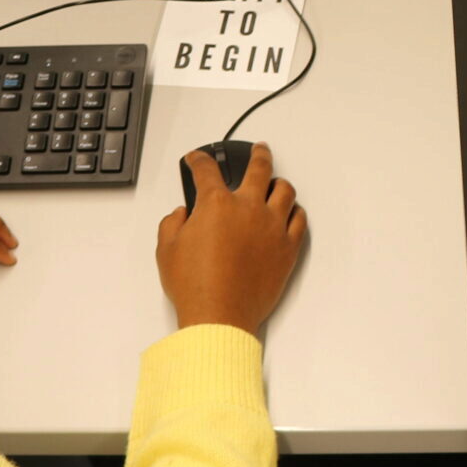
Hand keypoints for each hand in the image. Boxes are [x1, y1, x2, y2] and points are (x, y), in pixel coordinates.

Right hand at [155, 143, 307, 336]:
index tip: (197, 159)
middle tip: (258, 149)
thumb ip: (172, 223)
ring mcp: (272, 227)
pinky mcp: (288, 248)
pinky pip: (299, 220)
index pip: (206, 170)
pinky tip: (291, 212)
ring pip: (285, 191)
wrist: (220, 316)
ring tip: (275, 182)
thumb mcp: (167, 250)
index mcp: (216, 204)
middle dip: (257, 154)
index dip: (199, 160)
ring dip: (278, 183)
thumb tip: (181, 214)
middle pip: (259, 168)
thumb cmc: (195, 286)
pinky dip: (295, 212)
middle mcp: (248, 209)